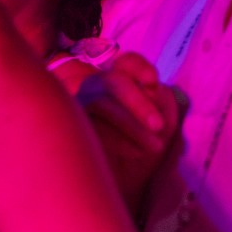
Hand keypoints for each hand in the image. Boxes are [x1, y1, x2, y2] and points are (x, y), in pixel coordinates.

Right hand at [76, 51, 182, 218]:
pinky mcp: (71, 121)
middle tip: (160, 126)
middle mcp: (95, 86)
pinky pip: (92, 127)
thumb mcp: (151, 119)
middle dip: (138, 102)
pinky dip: (116, 140)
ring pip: (101, 104)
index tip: (153, 82)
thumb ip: (155, 104)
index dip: (138, 68)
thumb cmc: (133, 137)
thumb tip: (153, 94)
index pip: (127, 64)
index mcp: (118, 79)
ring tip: (155, 147)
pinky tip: (135, 153)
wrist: (102, 167)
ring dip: (130, 124)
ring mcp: (79, 103)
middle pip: (115, 83)